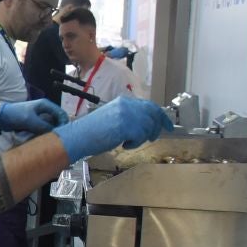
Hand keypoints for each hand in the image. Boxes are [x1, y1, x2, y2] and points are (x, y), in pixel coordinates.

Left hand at [0, 99, 67, 134]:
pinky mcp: (35, 123)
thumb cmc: (16, 115)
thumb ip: (43, 126)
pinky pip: (44, 129)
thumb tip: (54, 133)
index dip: (64, 123)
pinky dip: (44, 133)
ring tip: (51, 139)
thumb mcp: (30, 120)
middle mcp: (45, 110)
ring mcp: (40, 117)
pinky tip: (43, 138)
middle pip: (57, 120)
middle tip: (58, 138)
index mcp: (45, 105)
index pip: (61, 113)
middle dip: (58, 128)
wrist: (2, 117)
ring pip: (51, 125)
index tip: (63, 133)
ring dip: (51, 132)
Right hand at [54, 96, 174, 161]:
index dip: (161, 116)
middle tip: (153, 137)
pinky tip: (124, 144)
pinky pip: (140, 137)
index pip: (149, 106)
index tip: (168, 126)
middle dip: (156, 127)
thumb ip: (129, 116)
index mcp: (124, 102)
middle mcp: (127, 105)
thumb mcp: (113, 117)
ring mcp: (127, 115)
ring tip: (129, 142)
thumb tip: (147, 123)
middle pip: (153, 115)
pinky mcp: (126, 126)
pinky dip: (134, 144)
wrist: (79, 136)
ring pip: (147, 127)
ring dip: (141, 138)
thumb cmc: (92, 130)